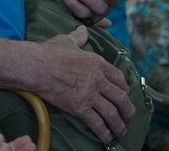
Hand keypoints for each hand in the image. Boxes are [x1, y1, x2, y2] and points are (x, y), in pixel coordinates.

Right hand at [30, 26, 133, 141]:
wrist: (38, 67)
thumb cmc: (50, 53)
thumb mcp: (67, 40)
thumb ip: (78, 37)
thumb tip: (83, 29)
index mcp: (98, 63)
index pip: (119, 78)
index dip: (124, 88)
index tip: (125, 94)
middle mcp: (98, 80)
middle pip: (120, 97)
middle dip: (128, 109)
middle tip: (130, 116)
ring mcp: (90, 95)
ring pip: (112, 113)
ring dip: (119, 124)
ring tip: (121, 131)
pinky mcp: (80, 108)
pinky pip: (97, 123)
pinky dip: (104, 132)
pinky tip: (107, 138)